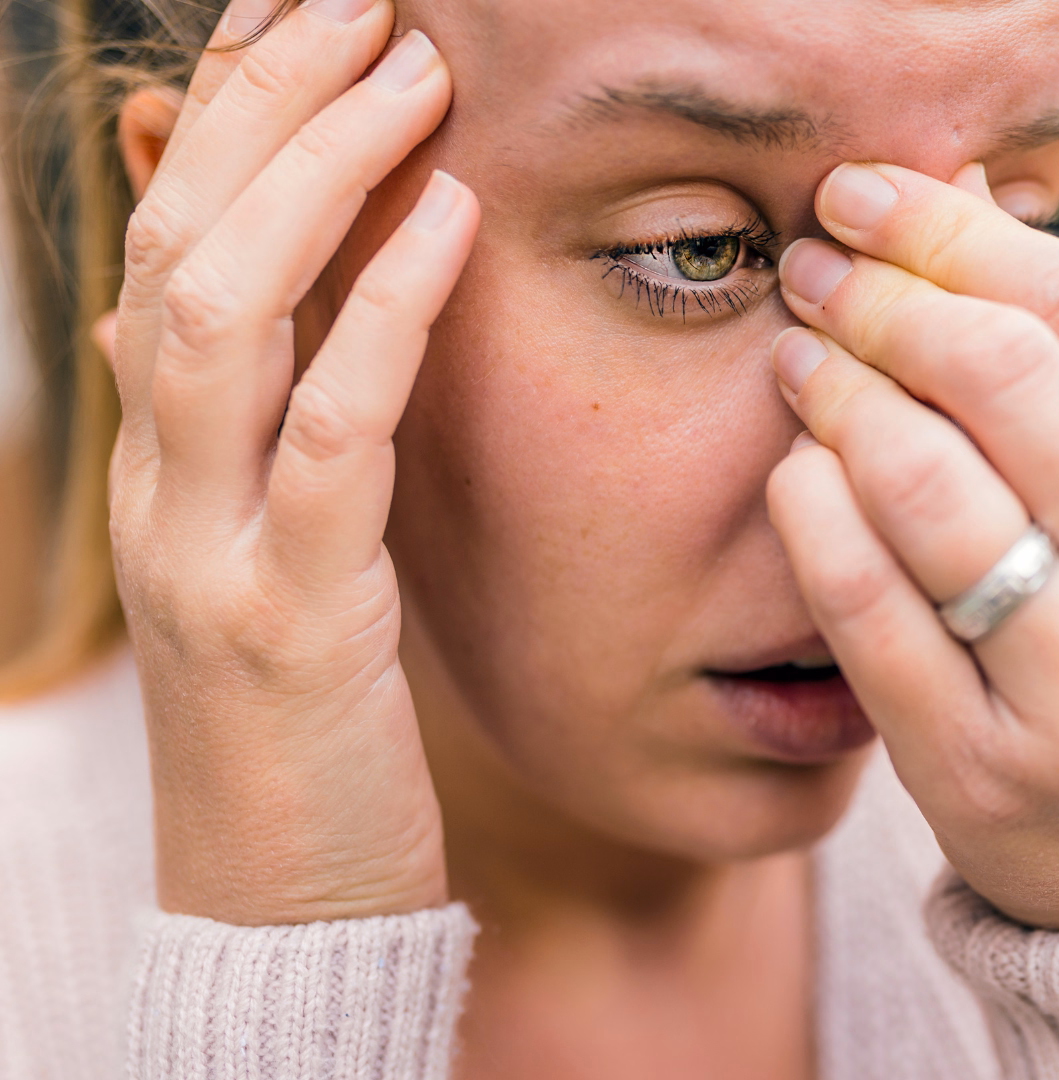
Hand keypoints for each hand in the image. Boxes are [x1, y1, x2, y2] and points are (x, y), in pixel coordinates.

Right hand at [106, 0, 475, 923]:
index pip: (175, 230)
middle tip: (365, 2)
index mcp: (163, 451)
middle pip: (183, 235)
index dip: (236, 106)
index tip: (309, 10)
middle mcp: (160, 476)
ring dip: (314, 172)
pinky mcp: (288, 618)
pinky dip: (384, 316)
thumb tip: (228, 302)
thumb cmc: (305, 720)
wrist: (281, 901)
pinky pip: (328, 436)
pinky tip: (450, 223)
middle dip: (270, 98)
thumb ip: (258, 425)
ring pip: (220, 308)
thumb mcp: (269, 551)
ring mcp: (207, 543)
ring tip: (411, 68)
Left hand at [766, 163, 1058, 929]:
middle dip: (885, 301)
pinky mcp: (989, 773)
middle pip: (1007, 382)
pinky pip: (867, 605)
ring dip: (835, 396)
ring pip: (927, 488)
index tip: (867, 195)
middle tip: (815, 269)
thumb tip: (950, 188)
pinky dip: (811, 512)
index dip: (961, 235)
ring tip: (798, 359)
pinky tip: (796, 470)